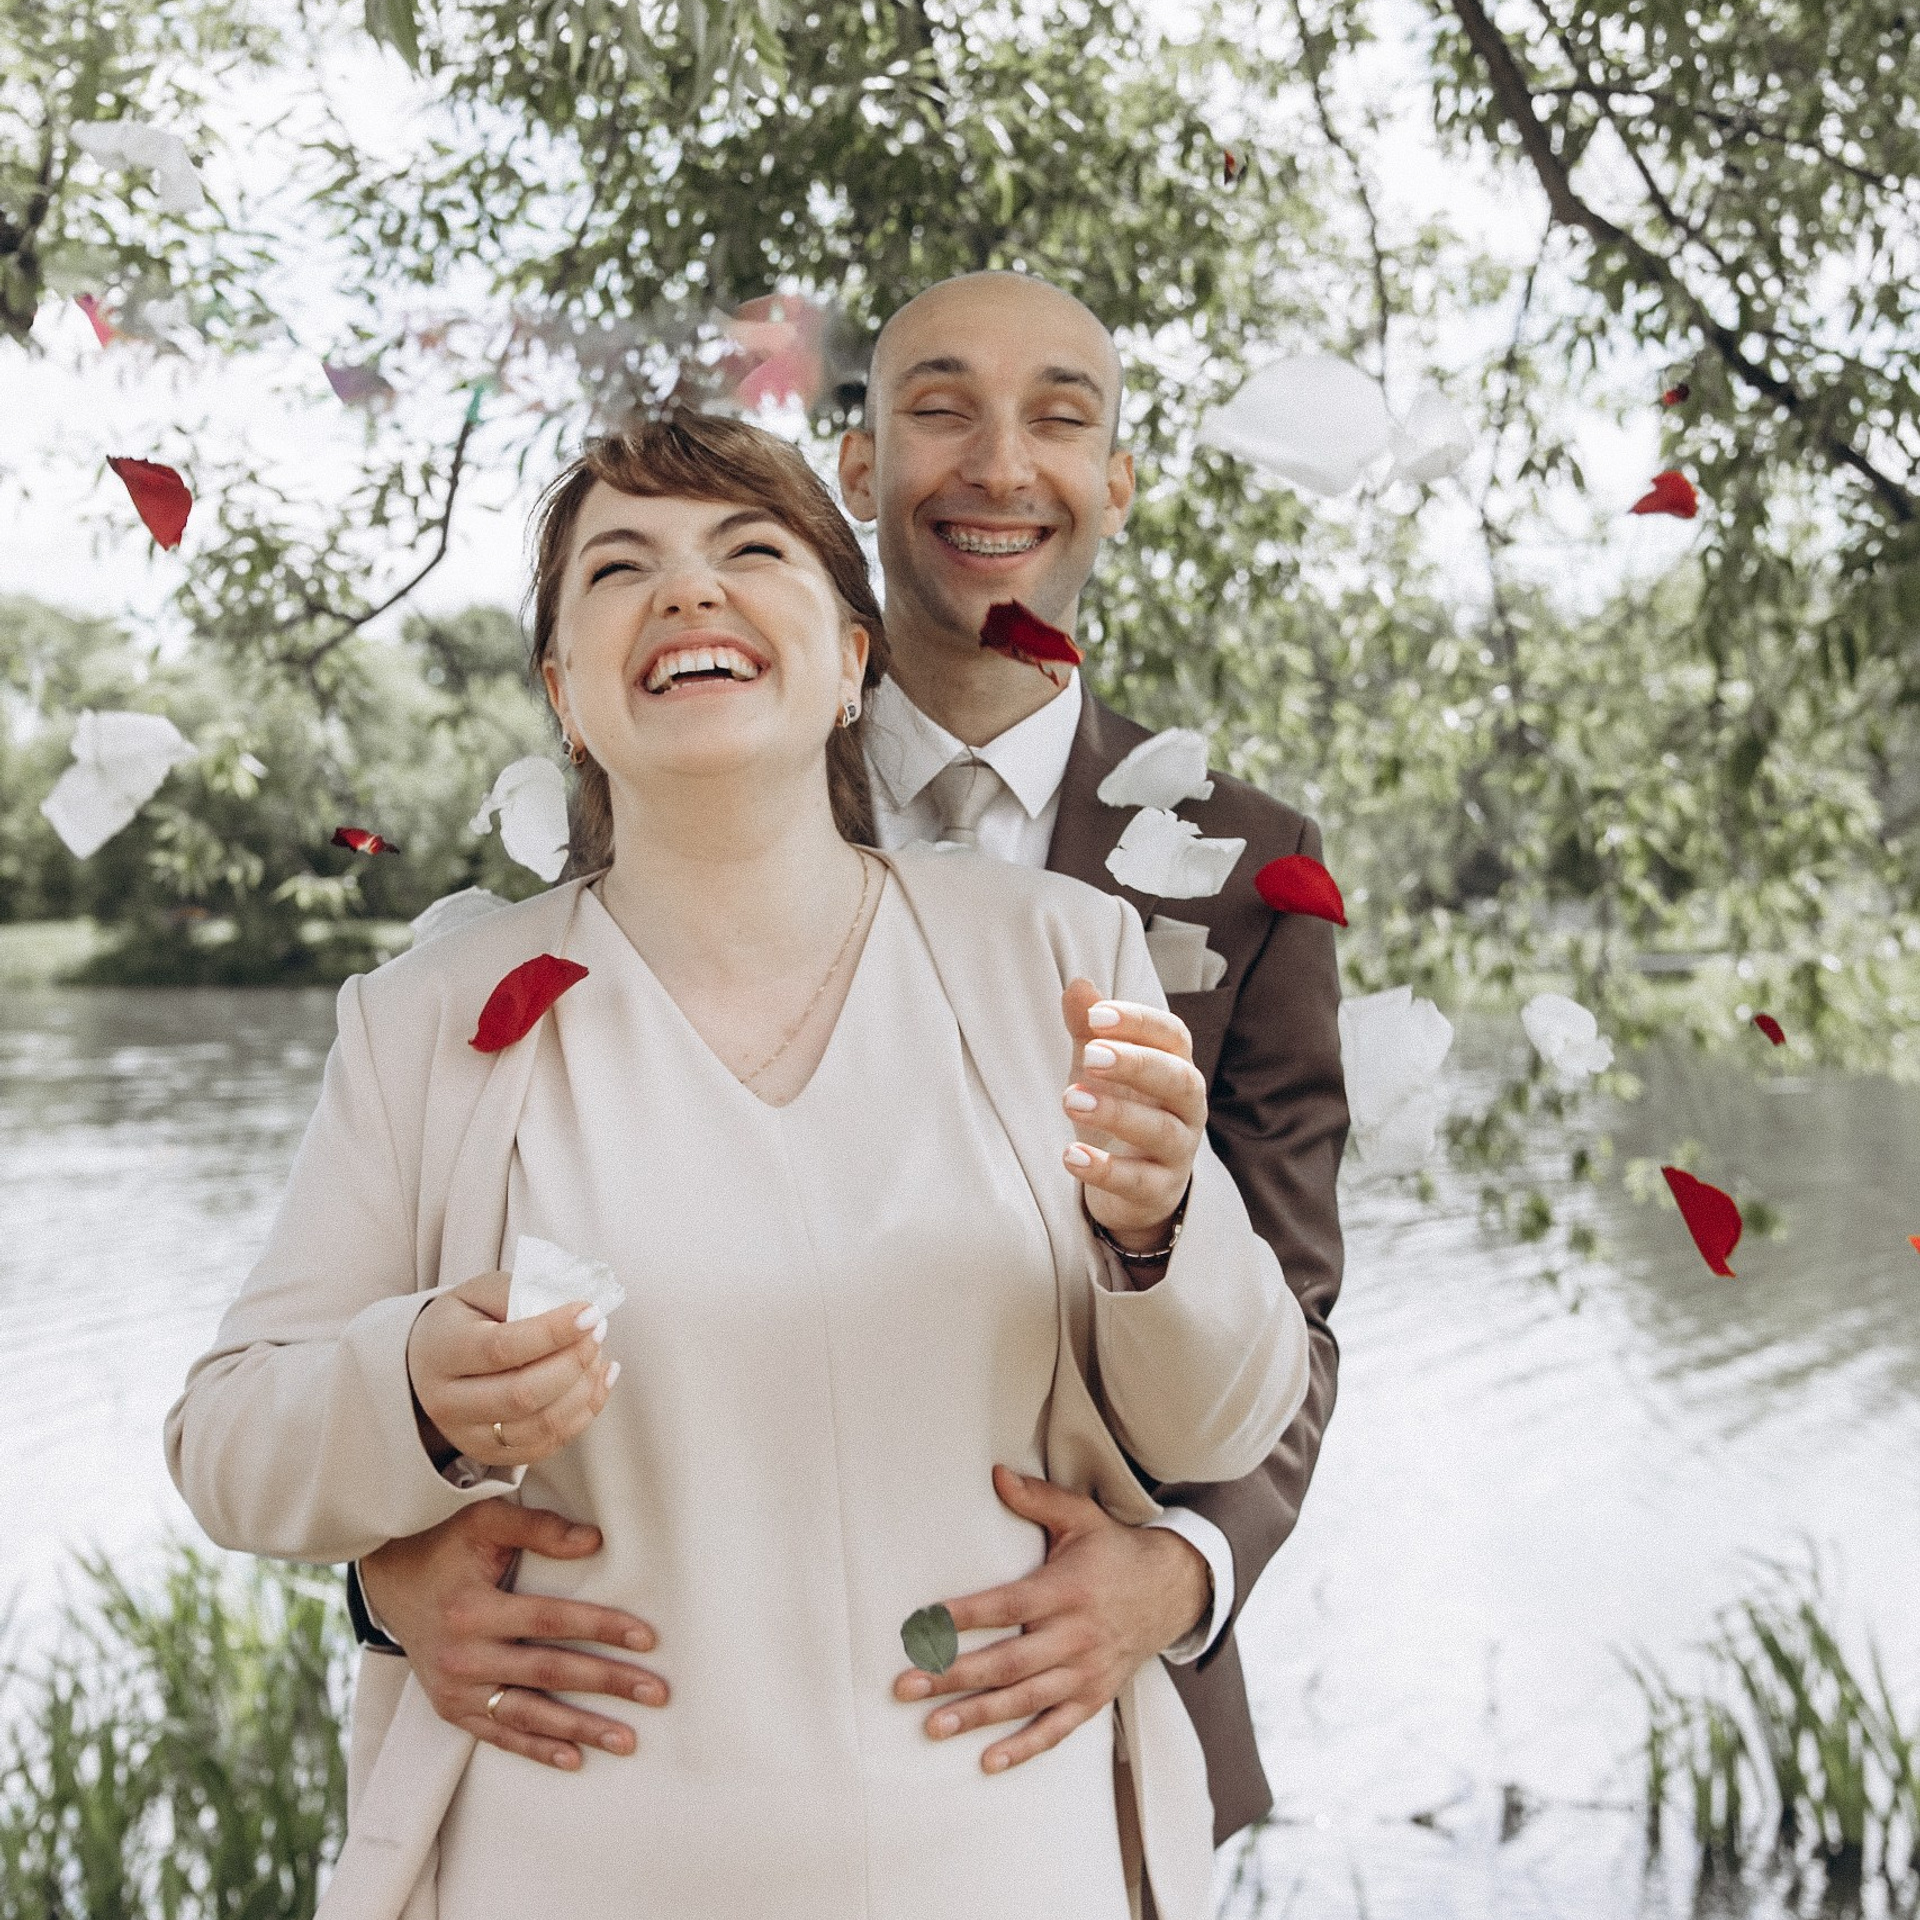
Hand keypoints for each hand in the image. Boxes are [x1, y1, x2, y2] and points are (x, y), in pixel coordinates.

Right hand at [359, 1500, 667, 1769]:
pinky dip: (536, 1748)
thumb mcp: (485, 1522)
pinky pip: (499, 1734)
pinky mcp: (450, 1707)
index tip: (647, 1639)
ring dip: (580, 1729)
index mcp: (473, 1610)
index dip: (601, 1629)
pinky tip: (574, 1758)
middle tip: (655, 1694)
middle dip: (606, 1684)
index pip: (551, 1622)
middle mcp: (462, 1656)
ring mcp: (455, 1689)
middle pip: (548, 1674)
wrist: (389, 1579)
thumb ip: (539, 1530)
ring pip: (528, 1715)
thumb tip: (595, 1541)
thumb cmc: (444, 1543)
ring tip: (626, 1739)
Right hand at [406, 1270, 617, 1468]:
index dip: (553, 1333)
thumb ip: (518, 1294)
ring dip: (584, 1388)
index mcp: (443, 1352)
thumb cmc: (463, 1320)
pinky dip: (585, 1411)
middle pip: (523, 1396)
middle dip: (573, 1363)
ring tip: (597, 1353)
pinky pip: (550, 1443)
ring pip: (542, 1425)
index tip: (590, 1313)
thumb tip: (570, 1311)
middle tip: (598, 1331)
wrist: (427, 1363)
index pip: (502, 1349)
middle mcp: (449, 1402)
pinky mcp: (492, 1454)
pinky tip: (599, 1378)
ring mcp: (470, 1436)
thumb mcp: (479, 1292)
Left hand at [891, 1464, 1210, 1772]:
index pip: (1008, 1605)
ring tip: (932, 1726)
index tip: (924, 1624)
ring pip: (1025, 1700)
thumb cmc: (1114, 1552)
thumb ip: (1037, 1499)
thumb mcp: (1080, 1517)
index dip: (966, 1616)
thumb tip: (995, 1473)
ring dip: (977, 1716)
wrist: (1172, 1590)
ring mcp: (1086, 1672)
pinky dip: (1024, 1748)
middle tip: (907, 1685)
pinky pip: (1057, 1729)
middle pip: (1008, 1661)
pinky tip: (988, 1761)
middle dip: (954, 1676)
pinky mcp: (1094, 1697)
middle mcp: (1076, 1636)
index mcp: (1066, 1590)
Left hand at [1059, 979, 1206, 1251]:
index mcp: (1175, 1066)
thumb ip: (1089, 1029)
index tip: (1098, 1015)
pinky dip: (1105, 1169)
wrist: (1133, 1187)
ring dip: (1116, 1113)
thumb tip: (1078, 985)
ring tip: (1069, 1100)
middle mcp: (1187, 1107)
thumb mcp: (1098, 1067)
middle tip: (1091, 1056)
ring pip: (1161, 1130)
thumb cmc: (1120, 1109)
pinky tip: (1070, 1155)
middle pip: (1177, 1079)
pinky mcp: (1158, 1191)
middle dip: (1136, 1064)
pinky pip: (1138, 1182)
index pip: (1173, 1036)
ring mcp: (1177, 1151)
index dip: (1139, 1022)